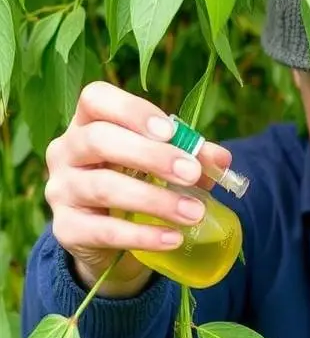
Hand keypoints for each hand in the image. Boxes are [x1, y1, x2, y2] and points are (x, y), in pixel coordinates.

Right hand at [44, 81, 231, 296]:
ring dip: (155, 200)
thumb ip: (192, 156)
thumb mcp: (165, 165)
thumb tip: (221, 159)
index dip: (132, 110)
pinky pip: (104, 230)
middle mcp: (66, 151)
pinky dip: (143, 235)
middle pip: (99, 140)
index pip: (96, 99)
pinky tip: (173, 238)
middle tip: (191, 173)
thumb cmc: (138, 183)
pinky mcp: (66, 229)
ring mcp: (61, 190)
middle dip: (151, 155)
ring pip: (103, 186)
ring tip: (194, 212)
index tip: (170, 131)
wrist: (109, 237)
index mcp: (89, 123)